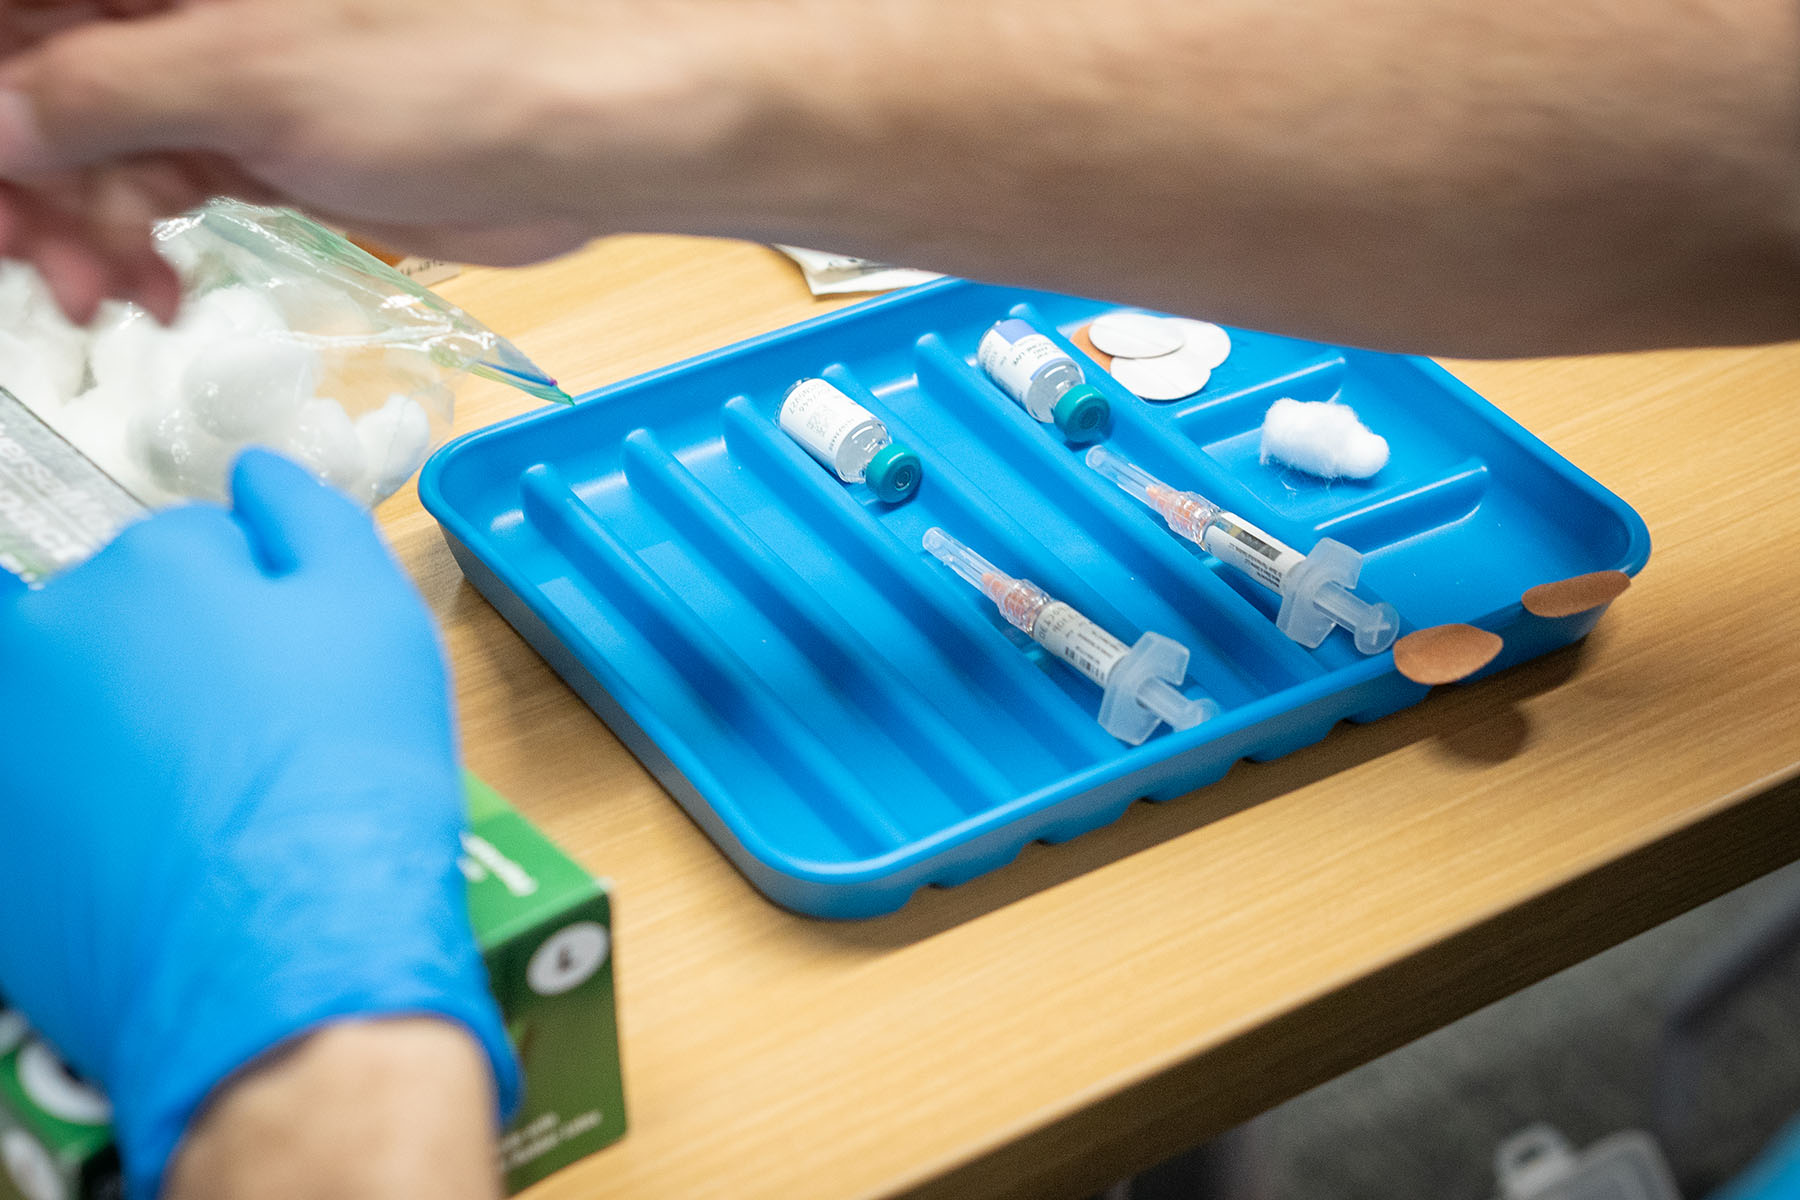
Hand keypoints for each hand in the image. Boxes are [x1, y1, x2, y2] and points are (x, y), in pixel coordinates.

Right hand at [0, 0, 743, 318]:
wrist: (593, 137)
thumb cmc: (465, 71)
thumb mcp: (253, 75)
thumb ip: (101, 90)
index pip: (23, 13)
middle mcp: (183, 4)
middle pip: (43, 77)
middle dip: (28, 174)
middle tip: (39, 258)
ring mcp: (224, 70)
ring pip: (91, 141)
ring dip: (79, 226)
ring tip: (105, 294)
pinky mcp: (265, 138)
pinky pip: (159, 185)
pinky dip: (140, 239)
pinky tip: (148, 289)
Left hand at [0, 450, 516, 1198]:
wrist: (285, 963)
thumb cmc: (349, 776)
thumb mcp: (377, 617)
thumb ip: (312, 519)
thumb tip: (255, 472)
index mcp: (152, 563)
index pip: (201, 549)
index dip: (263, 605)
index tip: (299, 674)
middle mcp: (47, 628)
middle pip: (119, 619)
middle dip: (175, 659)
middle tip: (251, 746)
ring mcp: (1, 736)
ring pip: (63, 703)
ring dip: (112, 728)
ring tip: (187, 807)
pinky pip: (32, 790)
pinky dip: (69, 804)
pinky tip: (130, 851)